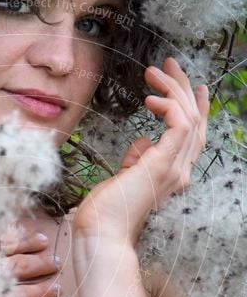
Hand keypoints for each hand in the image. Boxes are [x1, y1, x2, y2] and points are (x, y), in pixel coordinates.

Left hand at [73, 57, 208, 246]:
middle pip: (195, 121)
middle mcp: (179, 172)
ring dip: (173, 89)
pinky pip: (179, 125)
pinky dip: (168, 106)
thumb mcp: (124, 177)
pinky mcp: (162, 165)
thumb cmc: (106, 210)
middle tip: (169, 64)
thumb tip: (142, 141)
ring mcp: (174, 170)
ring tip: (153, 71)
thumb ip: (136, 158)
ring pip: (189, 118)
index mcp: (172, 175)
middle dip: (183, 88)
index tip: (195, 85)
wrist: (101, 232)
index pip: (193, 136)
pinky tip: (150, 99)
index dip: (196, 107)